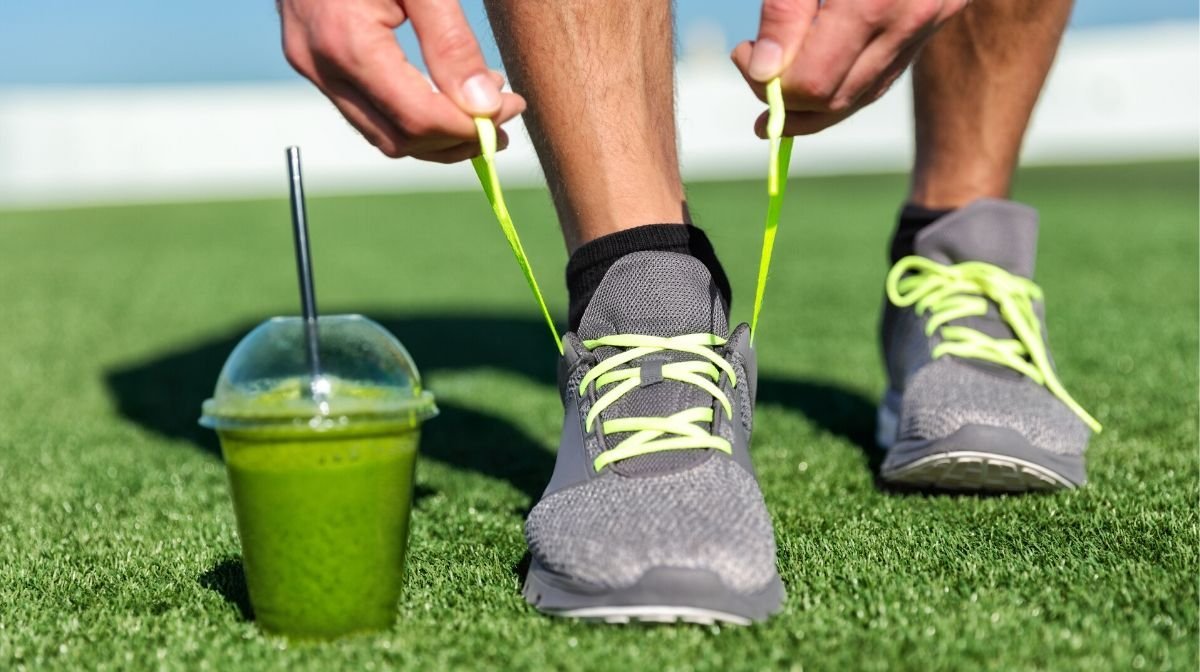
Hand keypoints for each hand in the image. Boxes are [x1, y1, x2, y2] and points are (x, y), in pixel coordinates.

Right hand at [279, 0, 525, 162]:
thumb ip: (452, 43)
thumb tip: (484, 106)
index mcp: (347, 41)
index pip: (418, 118)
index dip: (471, 127)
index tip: (512, 108)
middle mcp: (320, 64)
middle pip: (398, 139)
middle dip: (456, 139)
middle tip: (503, 116)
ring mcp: (311, 66)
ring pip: (379, 134)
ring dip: (434, 134)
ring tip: (479, 107)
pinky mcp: (313, 61)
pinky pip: (365, 110)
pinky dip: (407, 114)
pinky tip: (443, 92)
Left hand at [732, 0, 967, 135]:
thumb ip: (785, 10)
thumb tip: (766, 73)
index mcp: (879, 0)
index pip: (814, 83)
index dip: (768, 83)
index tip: (744, 55)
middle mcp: (916, 15)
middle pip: (839, 96)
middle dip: (787, 98)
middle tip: (752, 70)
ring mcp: (934, 19)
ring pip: (865, 92)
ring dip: (814, 101)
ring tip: (773, 97)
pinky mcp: (939, 14)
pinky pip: (885, 70)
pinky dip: (846, 83)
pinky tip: (815, 85)